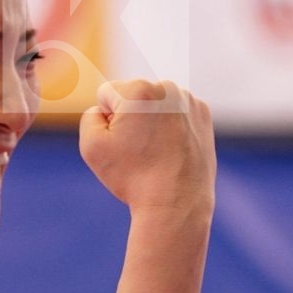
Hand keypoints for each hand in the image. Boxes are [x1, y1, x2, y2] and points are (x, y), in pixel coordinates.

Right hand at [78, 79, 215, 215]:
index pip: (106, 94)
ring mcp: (189, 100)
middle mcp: (167, 87)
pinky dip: (172, 127)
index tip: (122, 144)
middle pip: (133, 96)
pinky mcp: (203, 114)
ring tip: (157, 152)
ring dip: (151, 121)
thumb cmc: (131, 176)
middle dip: (131, 118)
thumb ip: (90, 115)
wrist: (176, 204)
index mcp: (138, 89)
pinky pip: (176, 113)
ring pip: (155, 104)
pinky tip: (172, 150)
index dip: (107, 122)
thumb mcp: (91, 146)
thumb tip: (107, 108)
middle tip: (140, 151)